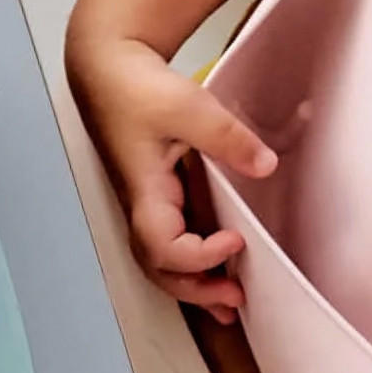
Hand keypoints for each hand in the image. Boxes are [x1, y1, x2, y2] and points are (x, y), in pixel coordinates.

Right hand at [66, 34, 276, 321]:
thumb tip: (264, 166)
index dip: (198, 256)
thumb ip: (226, 137)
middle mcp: (141, 205)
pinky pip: (172, 241)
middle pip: (159, 269)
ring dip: (195, 286)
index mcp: (143, 190)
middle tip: (237, 299)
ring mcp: (146, 203)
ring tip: (231, 304)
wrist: (107, 68)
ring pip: (162, 261)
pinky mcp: (156, 196)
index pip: (161, 246)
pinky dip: (194, 264)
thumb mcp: (187, 106)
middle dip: (196, 290)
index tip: (236, 239)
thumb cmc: (136, 87)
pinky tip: (221, 271)